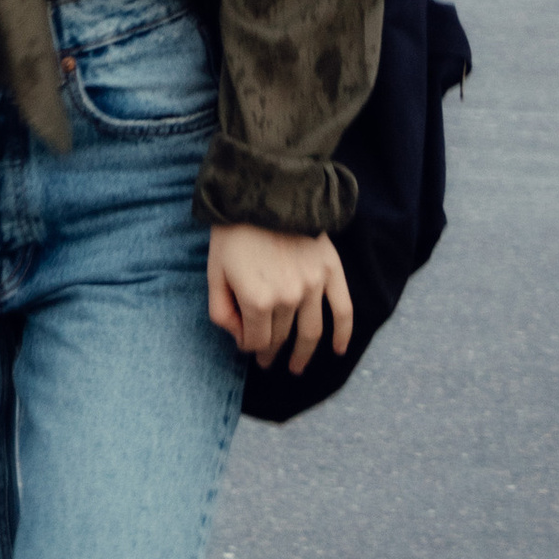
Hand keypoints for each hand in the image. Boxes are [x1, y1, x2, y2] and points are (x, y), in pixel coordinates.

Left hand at [206, 222, 353, 372]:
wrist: (263, 192)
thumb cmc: (233, 233)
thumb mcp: (214, 272)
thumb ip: (222, 312)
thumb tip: (240, 339)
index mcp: (257, 300)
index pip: (256, 341)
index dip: (249, 347)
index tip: (247, 346)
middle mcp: (288, 298)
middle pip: (280, 337)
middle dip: (271, 352)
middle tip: (267, 360)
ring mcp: (313, 286)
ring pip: (311, 332)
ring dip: (304, 354)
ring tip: (296, 366)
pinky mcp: (330, 271)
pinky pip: (343, 310)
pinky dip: (343, 334)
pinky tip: (339, 350)